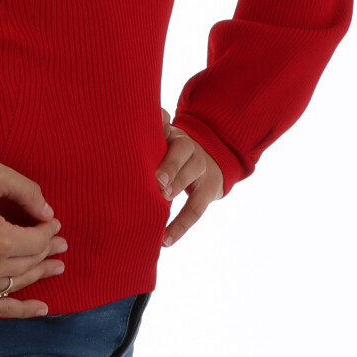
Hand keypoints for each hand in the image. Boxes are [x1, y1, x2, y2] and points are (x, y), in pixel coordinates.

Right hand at [0, 161, 66, 317]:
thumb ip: (26, 190)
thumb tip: (48, 214)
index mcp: (1, 238)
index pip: (39, 239)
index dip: (50, 230)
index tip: (52, 222)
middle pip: (31, 261)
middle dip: (48, 250)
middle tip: (60, 245)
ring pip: (19, 283)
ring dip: (40, 273)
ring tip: (56, 267)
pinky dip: (22, 310)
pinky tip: (42, 308)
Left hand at [156, 107, 223, 246]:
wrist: (211, 156)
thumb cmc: (172, 150)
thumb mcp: (164, 137)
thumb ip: (153, 130)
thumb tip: (145, 116)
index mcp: (175, 135)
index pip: (169, 130)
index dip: (161, 136)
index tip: (146, 151)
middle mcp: (191, 149)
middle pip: (184, 153)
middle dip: (170, 166)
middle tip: (156, 181)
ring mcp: (201, 170)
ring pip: (192, 178)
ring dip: (177, 189)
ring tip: (161, 203)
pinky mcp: (208, 191)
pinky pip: (195, 209)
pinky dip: (180, 226)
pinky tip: (165, 240)